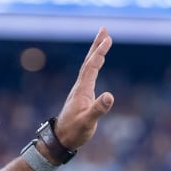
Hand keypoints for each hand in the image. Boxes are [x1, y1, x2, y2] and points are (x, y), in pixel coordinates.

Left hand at [54, 27, 114, 150]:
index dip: (99, 52)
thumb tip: (110, 96)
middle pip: (88, 62)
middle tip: (104, 30)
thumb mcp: (88, 122)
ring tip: (102, 43)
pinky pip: (89, 77)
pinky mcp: (81, 98)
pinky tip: (96, 67)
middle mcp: (80, 88)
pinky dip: (94, 67)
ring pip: (88, 68)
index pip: (92, 66)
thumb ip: (98, 109)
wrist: (60, 140)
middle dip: (96, 46)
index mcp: (82, 90)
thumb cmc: (74, 132)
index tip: (108, 39)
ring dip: (95, 54)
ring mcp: (80, 92)